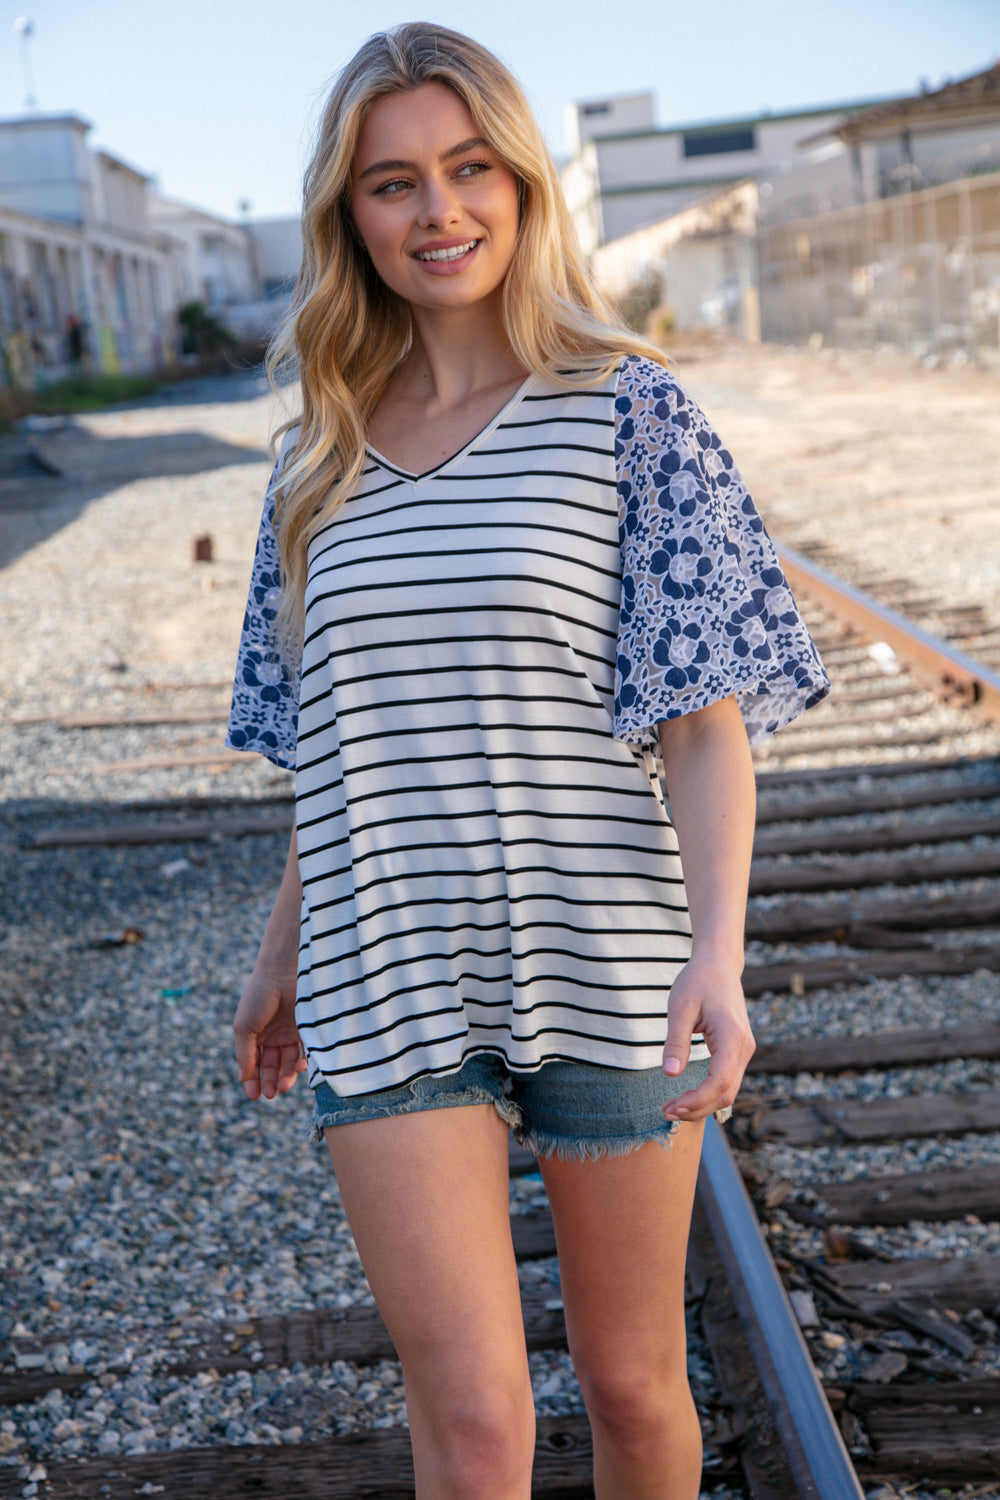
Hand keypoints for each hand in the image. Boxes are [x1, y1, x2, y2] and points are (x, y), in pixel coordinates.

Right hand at [234, 964, 306, 1100]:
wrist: (282, 972)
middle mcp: (273, 1036)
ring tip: (283, 1085)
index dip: (253, 1080)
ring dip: (286, 1076)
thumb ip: (244, 1054)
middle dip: (271, 1081)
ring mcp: (290, 1033)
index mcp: (255, 1035)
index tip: (255, 1096)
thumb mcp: (244, 1027)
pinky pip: (306, 1051)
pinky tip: (297, 1069)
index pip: (253, 1064)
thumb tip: (243, 1079)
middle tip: (271, 1094)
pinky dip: (302, 1063)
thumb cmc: (258, 997)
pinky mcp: (307, 1029)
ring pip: (289, 1062)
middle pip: (272, 1066)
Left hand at [660, 954, 753, 1122]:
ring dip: (701, 1104)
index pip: (720, 1081)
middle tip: (665, 1112)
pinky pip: (726, 1081)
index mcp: (732, 1036)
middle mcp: (744, 1047)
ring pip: (728, 1091)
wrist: (718, 965)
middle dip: (697, 1108)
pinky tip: (685, 1097)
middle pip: (726, 1093)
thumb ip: (676, 1041)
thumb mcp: (680, 1007)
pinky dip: (707, 1094)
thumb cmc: (697, 982)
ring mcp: (744, 1051)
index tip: (673, 1107)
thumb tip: (670, 1074)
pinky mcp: (737, 1051)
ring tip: (671, 1107)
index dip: (698, 1100)